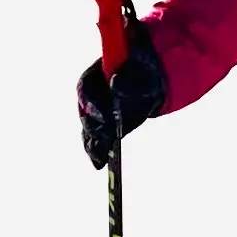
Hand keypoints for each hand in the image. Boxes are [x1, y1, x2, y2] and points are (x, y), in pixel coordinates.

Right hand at [77, 38, 166, 166]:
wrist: (152, 83)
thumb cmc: (146, 74)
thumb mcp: (143, 75)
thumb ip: (130, 80)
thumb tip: (115, 86)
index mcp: (95, 75)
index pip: (86, 88)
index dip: (91, 103)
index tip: (103, 117)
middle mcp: (90, 94)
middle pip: (84, 111)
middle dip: (93, 127)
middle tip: (105, 138)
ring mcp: (94, 111)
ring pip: (88, 128)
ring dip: (92, 143)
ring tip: (100, 157)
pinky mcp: (102, 127)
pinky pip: (94, 140)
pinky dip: (96, 152)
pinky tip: (100, 163)